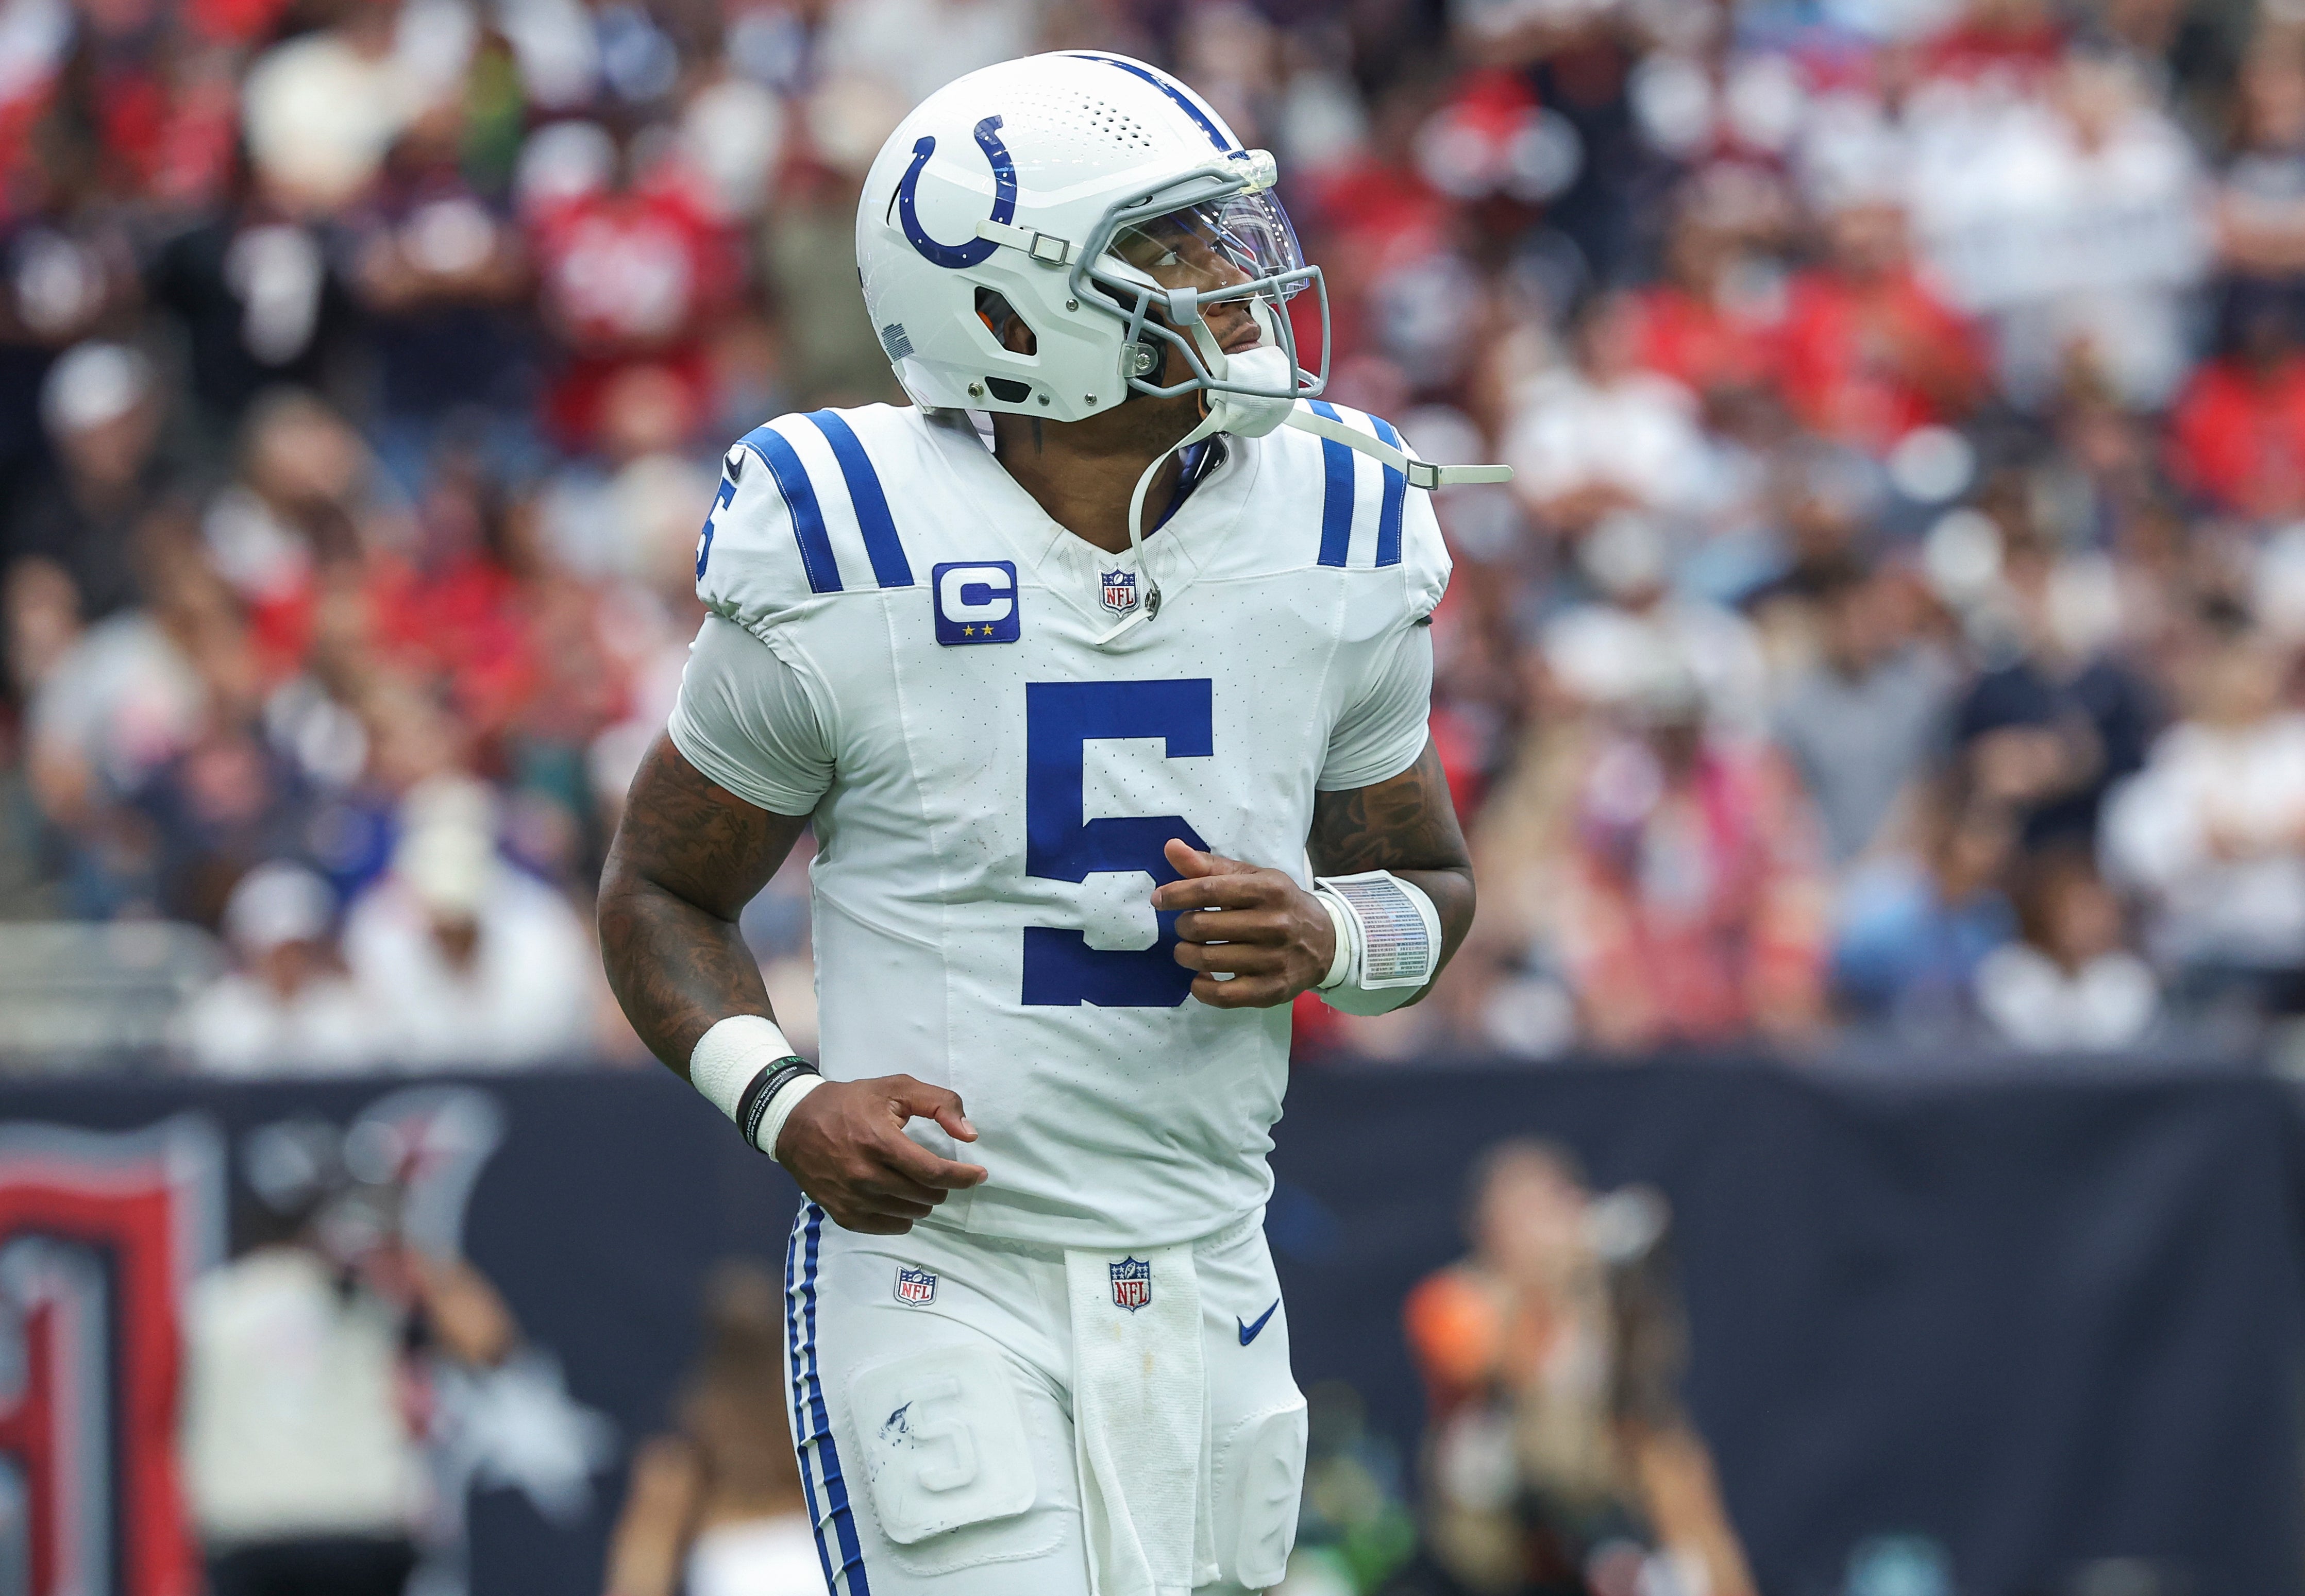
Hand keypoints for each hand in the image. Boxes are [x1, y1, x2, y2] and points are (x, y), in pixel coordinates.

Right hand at [776, 1076, 987, 1234]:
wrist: (794, 1122)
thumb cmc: (850, 1102)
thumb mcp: (896, 1088)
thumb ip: (939, 1104)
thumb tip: (970, 1135)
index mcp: (879, 1141)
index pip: (933, 1173)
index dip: (962, 1177)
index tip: (978, 1175)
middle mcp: (865, 1175)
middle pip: (925, 1196)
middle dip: (942, 1186)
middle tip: (939, 1173)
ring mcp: (852, 1198)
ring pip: (910, 1214)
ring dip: (924, 1201)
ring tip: (918, 1183)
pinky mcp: (842, 1214)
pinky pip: (889, 1227)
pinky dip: (903, 1216)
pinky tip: (901, 1199)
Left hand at [1151, 838, 1335, 1008]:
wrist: (1326, 942)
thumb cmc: (1279, 904)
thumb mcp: (1252, 878)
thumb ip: (1210, 866)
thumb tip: (1171, 847)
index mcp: (1268, 890)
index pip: (1209, 890)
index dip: (1176, 894)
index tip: (1159, 900)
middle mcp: (1274, 924)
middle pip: (1202, 926)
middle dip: (1183, 926)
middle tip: (1186, 927)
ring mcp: (1274, 960)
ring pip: (1207, 960)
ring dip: (1186, 955)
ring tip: (1188, 950)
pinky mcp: (1271, 990)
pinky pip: (1223, 995)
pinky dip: (1201, 988)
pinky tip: (1200, 977)